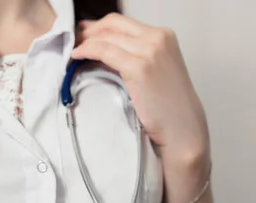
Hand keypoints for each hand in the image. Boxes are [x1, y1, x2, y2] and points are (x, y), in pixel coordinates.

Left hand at [72, 13, 209, 167]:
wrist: (182, 128)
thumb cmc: (169, 107)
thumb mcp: (153, 71)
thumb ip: (133, 57)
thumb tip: (104, 51)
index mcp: (163, 36)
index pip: (123, 22)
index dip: (99, 26)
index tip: (84, 32)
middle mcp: (157, 38)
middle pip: (112, 24)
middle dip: (89, 31)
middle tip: (74, 41)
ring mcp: (149, 50)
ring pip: (106, 37)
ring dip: (85, 42)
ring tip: (73, 52)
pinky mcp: (139, 67)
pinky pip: (104, 51)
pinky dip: (87, 51)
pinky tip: (77, 57)